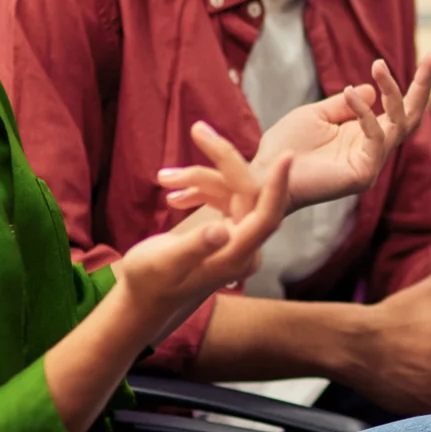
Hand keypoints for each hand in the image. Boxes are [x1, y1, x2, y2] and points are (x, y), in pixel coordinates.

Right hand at [116, 126, 291, 339]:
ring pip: (232, 196)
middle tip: (200, 130)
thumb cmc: (149, 283)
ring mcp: (237, 242)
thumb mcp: (165, 263)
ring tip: (163, 175)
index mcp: (236, 256)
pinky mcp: (227, 235)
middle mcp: (244, 249)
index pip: (266, 215)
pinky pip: (222, 202)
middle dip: (226, 161)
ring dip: (201, 179)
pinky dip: (200, 192)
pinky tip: (171, 193)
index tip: (288, 155)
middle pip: (249, 195)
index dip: (277, 185)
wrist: (142, 301)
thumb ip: (195, 246)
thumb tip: (220, 229)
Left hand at [163, 55, 430, 212]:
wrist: (266, 173)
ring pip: (397, 123)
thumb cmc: (286, 146)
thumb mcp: (316, 114)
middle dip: (423, 85)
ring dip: (392, 92)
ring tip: (379, 65)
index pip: (398, 108)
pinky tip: (349, 94)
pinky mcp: (363, 174)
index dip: (415, 84)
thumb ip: (344, 104)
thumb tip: (372, 90)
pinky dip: (365, 114)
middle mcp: (373, 148)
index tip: (430, 56)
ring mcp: (371, 163)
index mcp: (365, 135)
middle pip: (410, 116)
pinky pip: (375, 138)